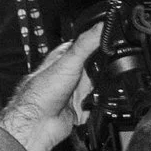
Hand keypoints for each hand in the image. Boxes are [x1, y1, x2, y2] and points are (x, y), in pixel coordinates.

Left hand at [0, 24, 103, 150]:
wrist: (39, 125)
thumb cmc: (42, 93)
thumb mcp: (68, 63)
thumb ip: (86, 44)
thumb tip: (102, 26)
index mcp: (61, 58)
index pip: (85, 44)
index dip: (99, 43)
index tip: (111, 43)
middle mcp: (67, 73)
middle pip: (95, 68)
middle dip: (98, 75)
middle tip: (86, 81)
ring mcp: (73, 90)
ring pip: (97, 87)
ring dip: (95, 92)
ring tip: (82, 96)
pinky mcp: (79, 106)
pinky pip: (96, 104)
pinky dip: (95, 106)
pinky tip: (86, 106)